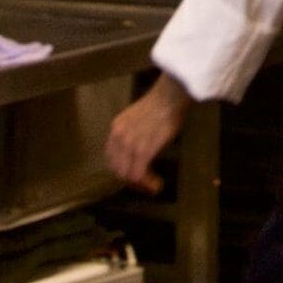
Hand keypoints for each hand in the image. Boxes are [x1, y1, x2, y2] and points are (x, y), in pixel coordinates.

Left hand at [105, 75, 195, 191]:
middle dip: (130, 182)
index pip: (111, 158)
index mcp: (116, 129)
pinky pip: (138, 175)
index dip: (123, 171)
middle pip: (116, 169)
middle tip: (145, 185)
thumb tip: (141, 152)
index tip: (136, 176)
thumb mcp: (139, 119)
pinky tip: (156, 184)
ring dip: (139, 185)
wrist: (170, 96)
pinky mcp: (142, 150)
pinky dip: (146, 184)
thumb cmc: (162, 105)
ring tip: (152, 186)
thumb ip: (134, 134)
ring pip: (126, 175)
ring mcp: (129, 144)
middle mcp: (118, 137)